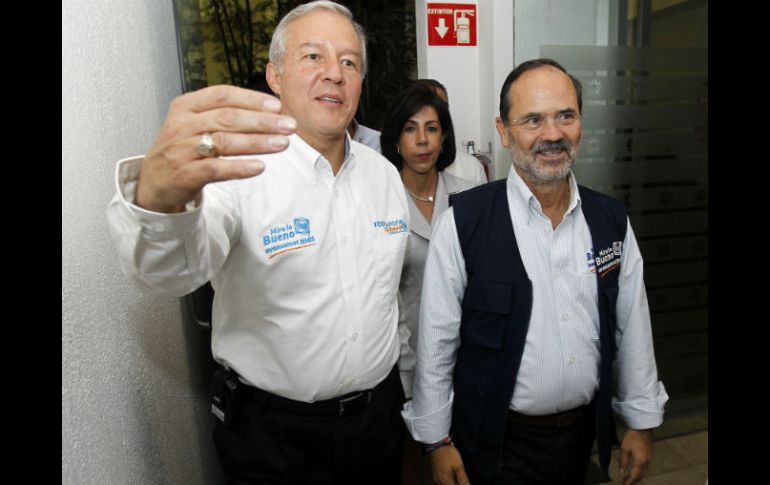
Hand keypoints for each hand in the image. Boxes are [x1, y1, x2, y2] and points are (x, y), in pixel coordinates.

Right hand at [136, 85, 296, 212]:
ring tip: (282, 144)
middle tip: (289, 125)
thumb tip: (268, 111)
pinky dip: (239, 167)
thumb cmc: (182, 149)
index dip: (251, 99)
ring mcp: (182, 149)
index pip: (222, 95)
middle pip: (228, 118)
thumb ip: (223, 114)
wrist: (154, 181)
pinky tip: (259, 166)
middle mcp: (182, 124)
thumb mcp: (194, 123)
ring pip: (225, 141)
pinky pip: (217, 168)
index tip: (276, 106)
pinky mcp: (186, 173)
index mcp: (186, 105)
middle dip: (262, 121)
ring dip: (258, 142)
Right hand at [429, 445, 469, 484]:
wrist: (437, 444)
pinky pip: (441, 482)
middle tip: (462, 480)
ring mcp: (436, 478)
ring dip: (452, 482)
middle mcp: (439, 481)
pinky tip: (451, 476)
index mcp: (446, 481)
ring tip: (457, 478)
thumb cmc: (448, 454)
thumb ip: (463, 478)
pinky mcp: (434, 474)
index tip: (465, 482)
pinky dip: (447, 481)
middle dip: (456, 484)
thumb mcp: (459, 466)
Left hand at [618, 428, 652, 484]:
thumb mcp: (624, 449)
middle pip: (640, 476)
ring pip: (643, 472)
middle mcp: (646, 462)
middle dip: (633, 481)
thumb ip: (623, 462)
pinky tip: (635, 470)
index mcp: (640, 461)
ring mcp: (649, 459)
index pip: (634, 476)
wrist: (643, 428)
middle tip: (625, 483)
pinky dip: (640, 471)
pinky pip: (645, 467)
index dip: (629, 482)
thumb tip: (621, 472)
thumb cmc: (632, 437)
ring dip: (637, 476)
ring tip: (629, 478)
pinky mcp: (649, 455)